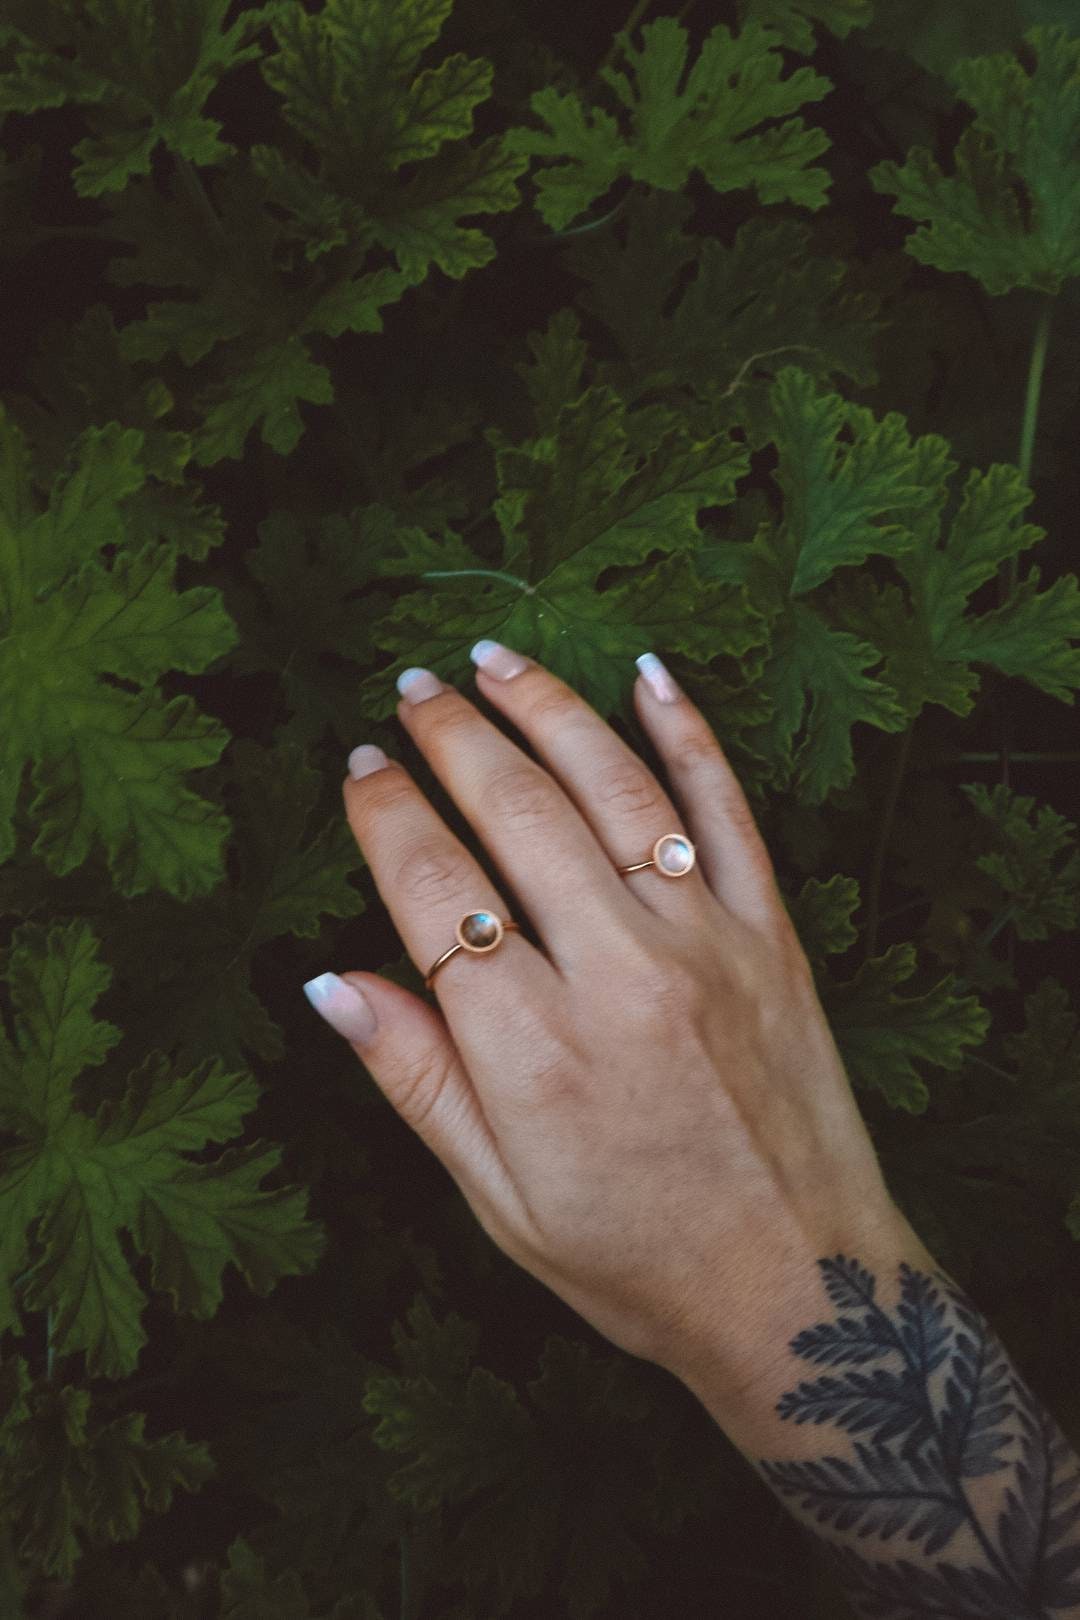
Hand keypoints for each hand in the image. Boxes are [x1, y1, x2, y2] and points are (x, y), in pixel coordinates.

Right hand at [305, 643, 906, 1390]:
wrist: (801, 1290)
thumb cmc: (635, 1256)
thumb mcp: (499, 1197)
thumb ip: (416, 1079)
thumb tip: (330, 983)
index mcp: (533, 1051)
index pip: (433, 891)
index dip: (386, 815)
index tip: (362, 767)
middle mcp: (619, 977)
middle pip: (518, 815)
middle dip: (455, 738)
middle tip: (415, 689)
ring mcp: (705, 945)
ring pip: (615, 791)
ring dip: (550, 710)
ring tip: (496, 660)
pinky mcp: (771, 938)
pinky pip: (727, 813)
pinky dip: (690, 735)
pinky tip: (651, 674)